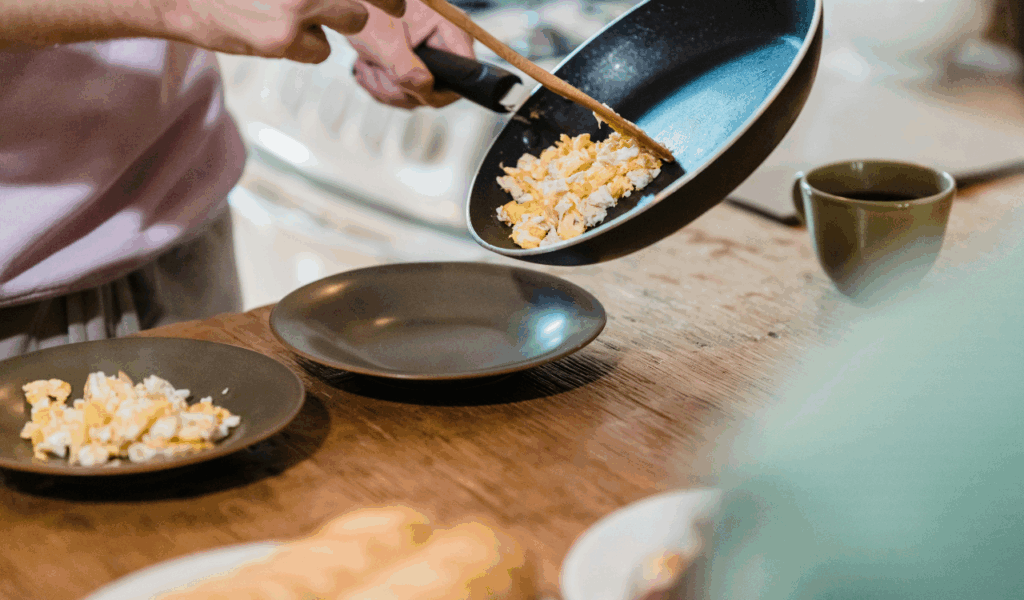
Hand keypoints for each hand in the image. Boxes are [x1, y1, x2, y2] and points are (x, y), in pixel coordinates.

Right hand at [154, 0, 406, 62]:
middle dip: (379, 2)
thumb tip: (355, 1)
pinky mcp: (286, 35)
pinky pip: (319, 50)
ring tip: (290, 15)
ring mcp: (299, 2)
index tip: (401, 2)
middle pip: (365, 4)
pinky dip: (304, 48)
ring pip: (352, 21)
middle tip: (396, 7)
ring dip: (331, 23)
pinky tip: (274, 34)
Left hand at [345, 0, 474, 108]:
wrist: (348, 3)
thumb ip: (405, 68)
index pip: (466, 72)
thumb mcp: (383, 41)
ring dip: (388, 89)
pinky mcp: (418, 64)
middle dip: (402, 89)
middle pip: (439, 89)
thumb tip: (424, 89)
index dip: (440, 89)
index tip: (411, 88)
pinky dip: (386, 87)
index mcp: (449, 28)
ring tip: (367, 65)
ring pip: (420, 94)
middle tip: (374, 70)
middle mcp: (446, 42)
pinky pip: (409, 91)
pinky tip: (370, 68)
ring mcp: (433, 55)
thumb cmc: (365, 10)